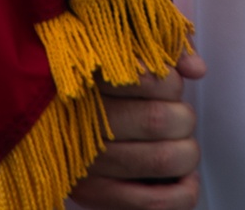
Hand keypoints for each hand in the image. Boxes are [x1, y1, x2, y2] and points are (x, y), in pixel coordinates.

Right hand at [70, 50, 206, 208]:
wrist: (48, 122)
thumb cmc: (100, 83)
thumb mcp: (124, 51)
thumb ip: (161, 52)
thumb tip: (196, 68)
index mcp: (90, 77)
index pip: (150, 79)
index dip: (172, 83)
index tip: (169, 85)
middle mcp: (84, 120)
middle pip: (159, 120)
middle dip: (183, 118)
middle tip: (179, 117)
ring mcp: (87, 161)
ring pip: (161, 159)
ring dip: (186, 153)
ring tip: (181, 146)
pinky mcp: (92, 193)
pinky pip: (152, 203)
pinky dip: (182, 193)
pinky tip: (186, 179)